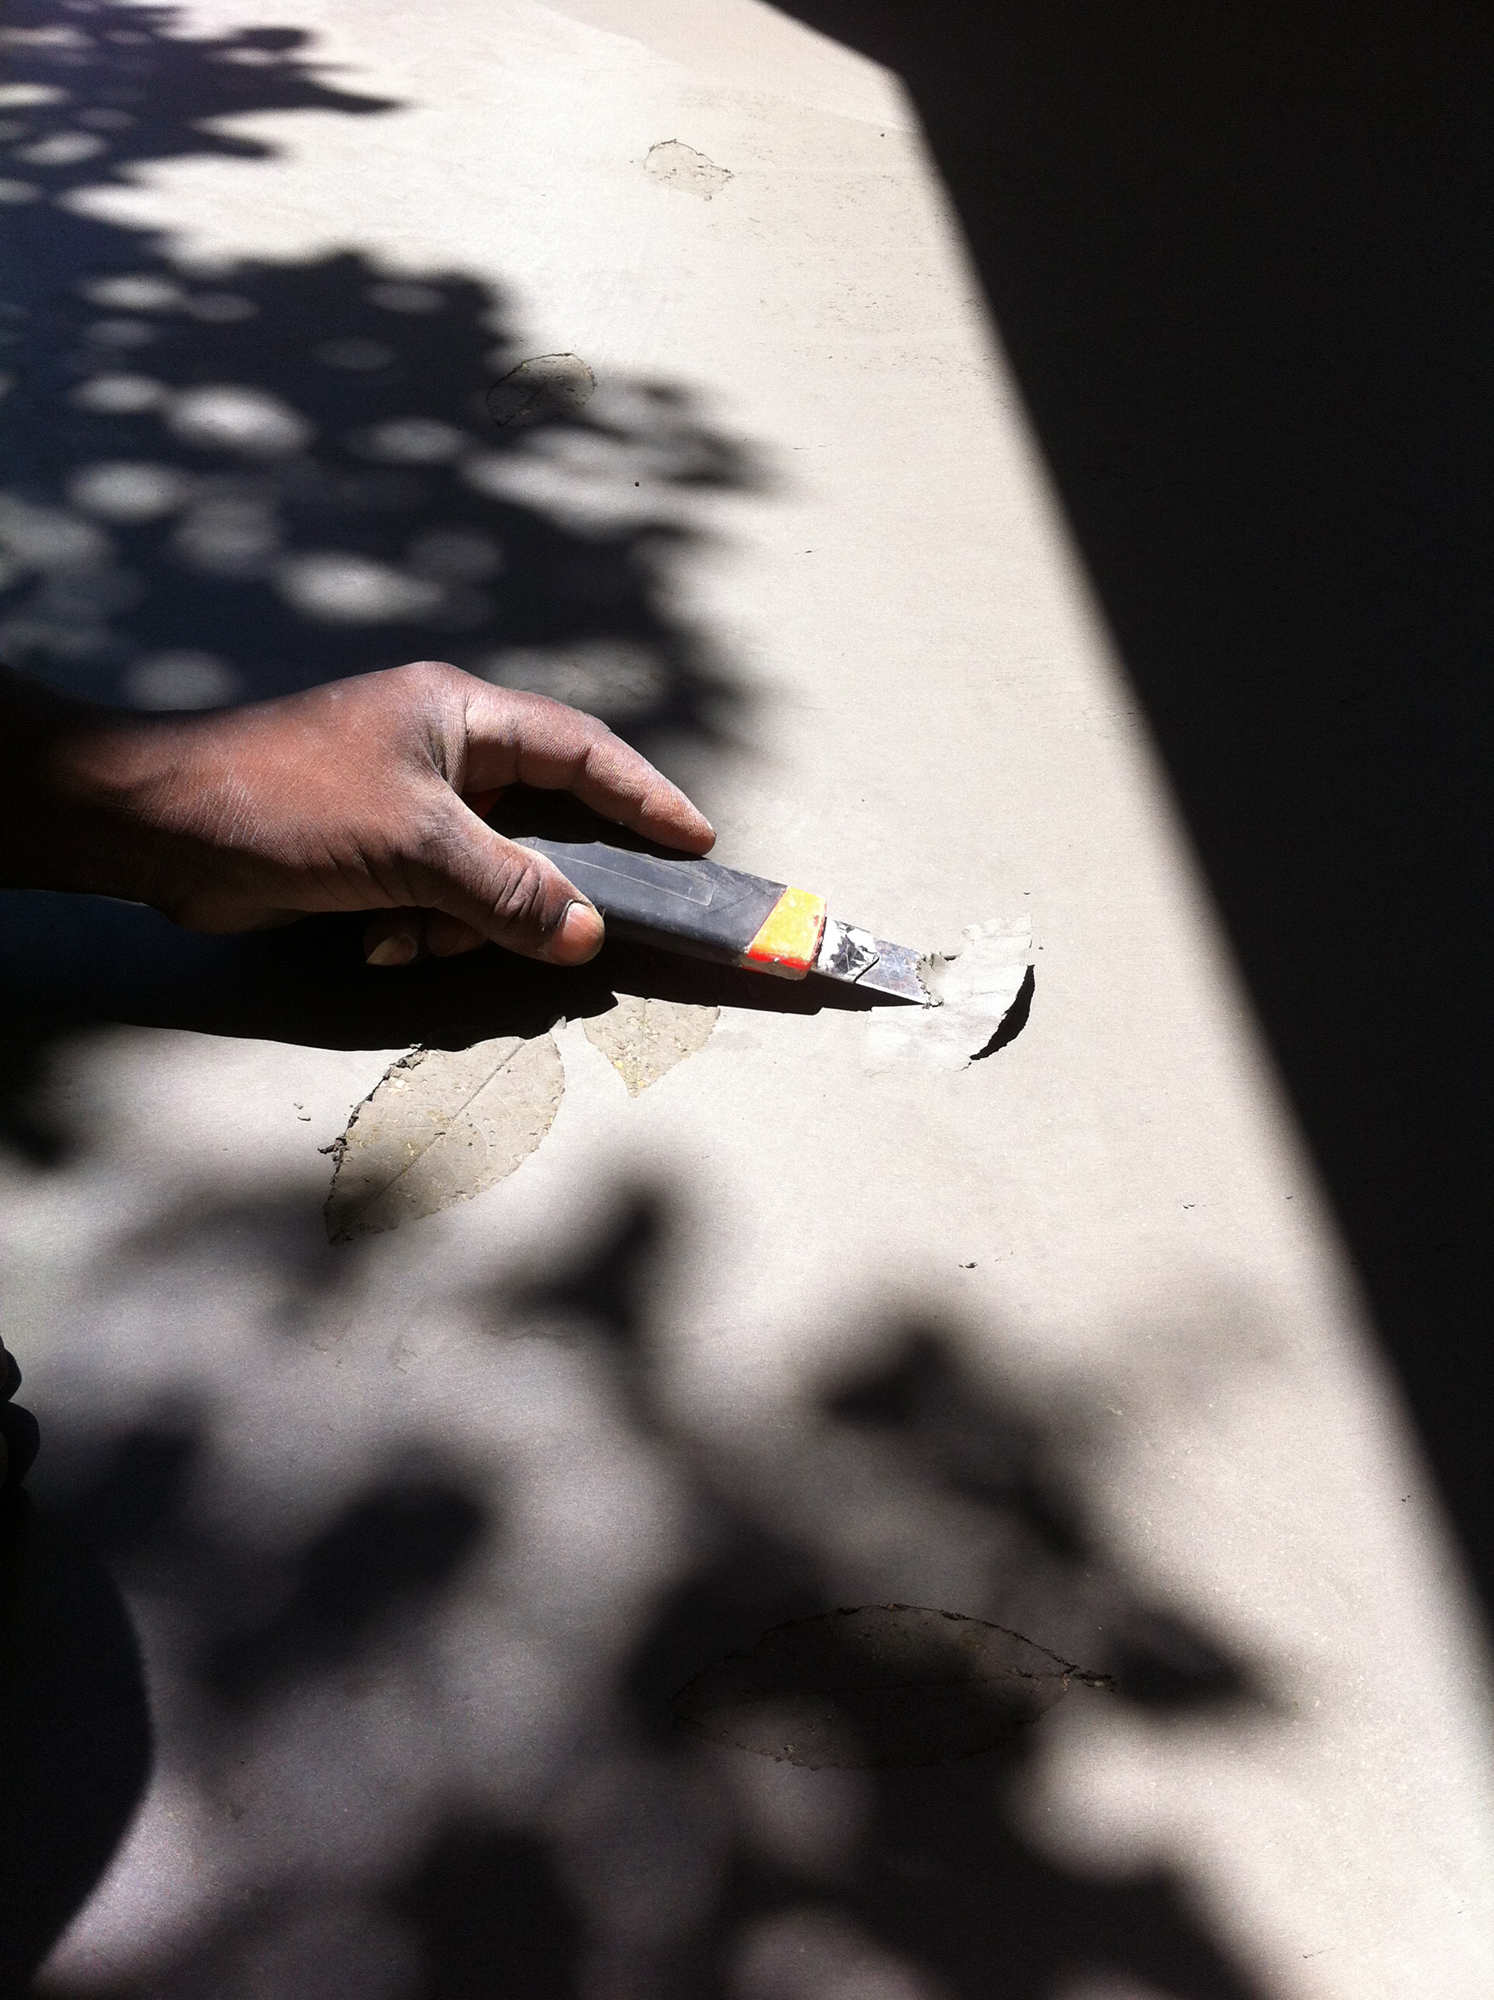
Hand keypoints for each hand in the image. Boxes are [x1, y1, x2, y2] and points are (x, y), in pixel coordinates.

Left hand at [0, 660, 713, 966]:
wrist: (162, 829)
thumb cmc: (291, 806)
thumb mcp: (416, 849)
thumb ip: (512, 892)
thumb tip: (588, 931)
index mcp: (462, 716)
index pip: (583, 749)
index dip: (645, 795)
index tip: (696, 842)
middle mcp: (444, 750)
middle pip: (540, 820)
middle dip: (545, 884)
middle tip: (584, 929)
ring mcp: (408, 800)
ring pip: (490, 874)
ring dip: (468, 920)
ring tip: (420, 935)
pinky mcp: (375, 849)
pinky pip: (439, 898)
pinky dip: (424, 928)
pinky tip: (378, 938)